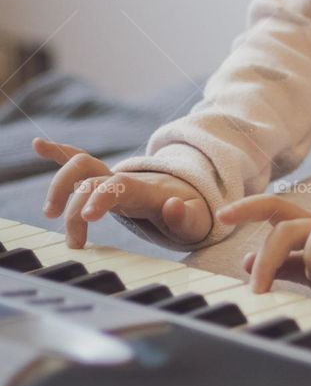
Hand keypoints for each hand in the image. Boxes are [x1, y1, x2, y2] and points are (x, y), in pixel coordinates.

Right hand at [33, 137, 212, 248]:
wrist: (189, 197)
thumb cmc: (190, 213)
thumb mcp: (196, 221)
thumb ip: (185, 216)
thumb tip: (173, 206)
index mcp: (145, 190)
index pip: (118, 187)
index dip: (101, 197)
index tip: (88, 217)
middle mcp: (124, 179)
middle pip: (92, 179)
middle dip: (75, 204)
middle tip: (73, 241)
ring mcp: (112, 178)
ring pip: (80, 167)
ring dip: (60, 185)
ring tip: (49, 213)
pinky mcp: (103, 180)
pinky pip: (79, 162)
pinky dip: (59, 152)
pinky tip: (38, 144)